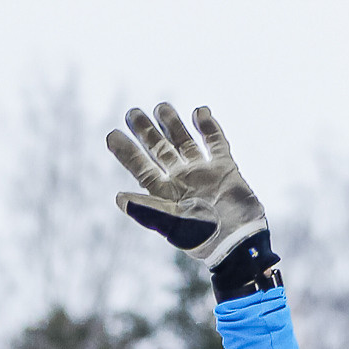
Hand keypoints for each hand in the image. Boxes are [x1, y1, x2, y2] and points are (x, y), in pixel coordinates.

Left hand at [106, 103, 267, 270]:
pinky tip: (199, 112)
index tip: (111, 135)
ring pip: (185, 142)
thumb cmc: (202, 237)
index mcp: (165, 194)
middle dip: (146, 132)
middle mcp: (181, 180)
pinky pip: (216, 143)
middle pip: (160, 150)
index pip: (140, 167)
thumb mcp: (171, 224)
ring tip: (162, 107)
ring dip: (173, 125)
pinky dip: (209, 127)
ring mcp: (203, 173)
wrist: (238, 241)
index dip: (126, 152)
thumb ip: (146, 209)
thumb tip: (118, 198)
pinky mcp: (226, 169)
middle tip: (132, 112)